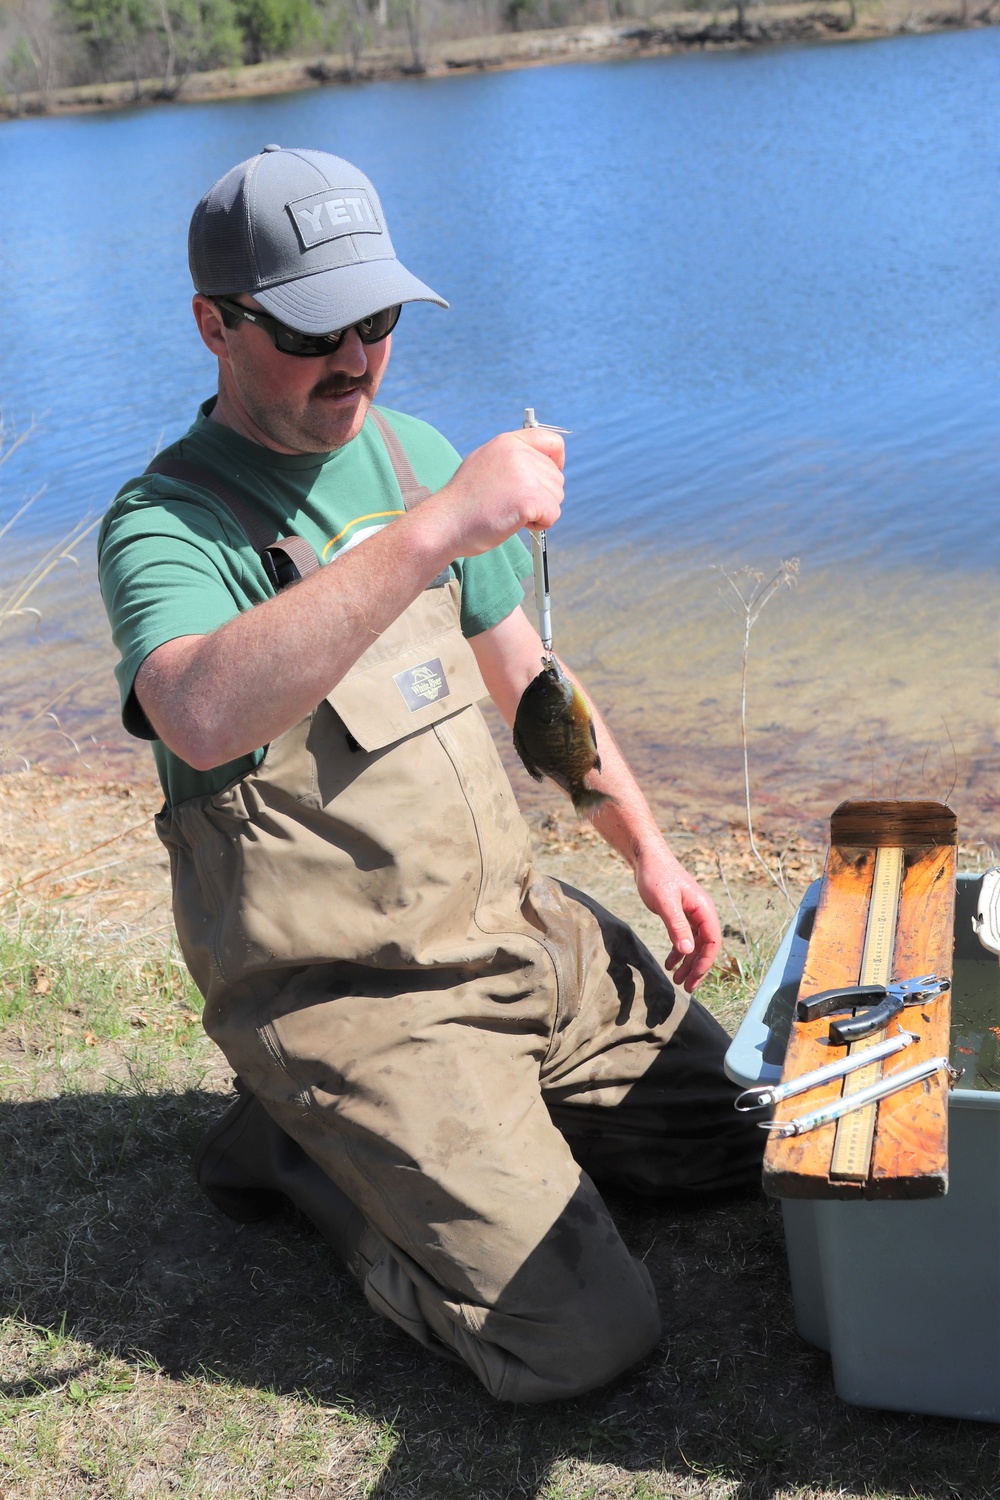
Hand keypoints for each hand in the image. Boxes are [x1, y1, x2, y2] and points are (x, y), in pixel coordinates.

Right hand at [427, 428, 564, 557]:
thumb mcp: (484, 464)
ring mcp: (524, 474)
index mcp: (508, 442)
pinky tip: (516, 523)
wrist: (445, 522)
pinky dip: (540, 525)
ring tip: (510, 513)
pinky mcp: (529, 498)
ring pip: (556, 497)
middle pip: (556, 477)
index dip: (556, 462)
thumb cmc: (463, 502)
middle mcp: (518, 453)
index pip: (552, 442)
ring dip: (540, 511)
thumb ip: (511, 459)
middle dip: (542, 496)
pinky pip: (552, 514)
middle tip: (513, 505)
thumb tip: (537, 465)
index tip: (545, 479)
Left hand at [634, 844, 721, 991]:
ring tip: (676, 980)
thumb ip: (676, 926)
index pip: (712, 941)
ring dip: (687, 963)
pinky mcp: (680, 914)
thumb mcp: (665, 902)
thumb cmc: (656, 875)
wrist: (646, 858)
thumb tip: (688, 950)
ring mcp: (692, 914)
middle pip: (705, 947)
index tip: (693, 979)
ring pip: (694, 945)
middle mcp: (702, 912)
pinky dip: (678, 952)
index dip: (705, 962)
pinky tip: (668, 963)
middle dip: (697, 968)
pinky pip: (684, 938)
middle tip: (686, 988)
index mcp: (704, 909)